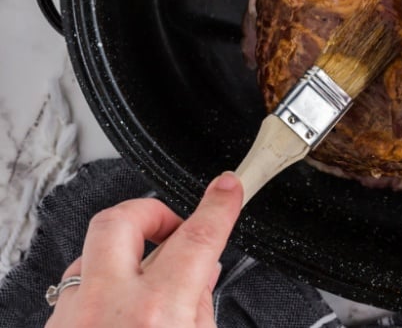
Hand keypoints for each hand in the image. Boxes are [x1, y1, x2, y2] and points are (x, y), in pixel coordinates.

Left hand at [45, 172, 243, 327]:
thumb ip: (199, 308)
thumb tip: (202, 274)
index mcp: (157, 312)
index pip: (196, 238)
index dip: (218, 205)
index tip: (227, 188)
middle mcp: (109, 306)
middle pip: (122, 220)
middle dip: (152, 211)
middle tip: (173, 226)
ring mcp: (74, 317)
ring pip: (94, 254)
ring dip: (125, 257)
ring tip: (149, 282)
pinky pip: (78, 290)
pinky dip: (104, 289)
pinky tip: (122, 310)